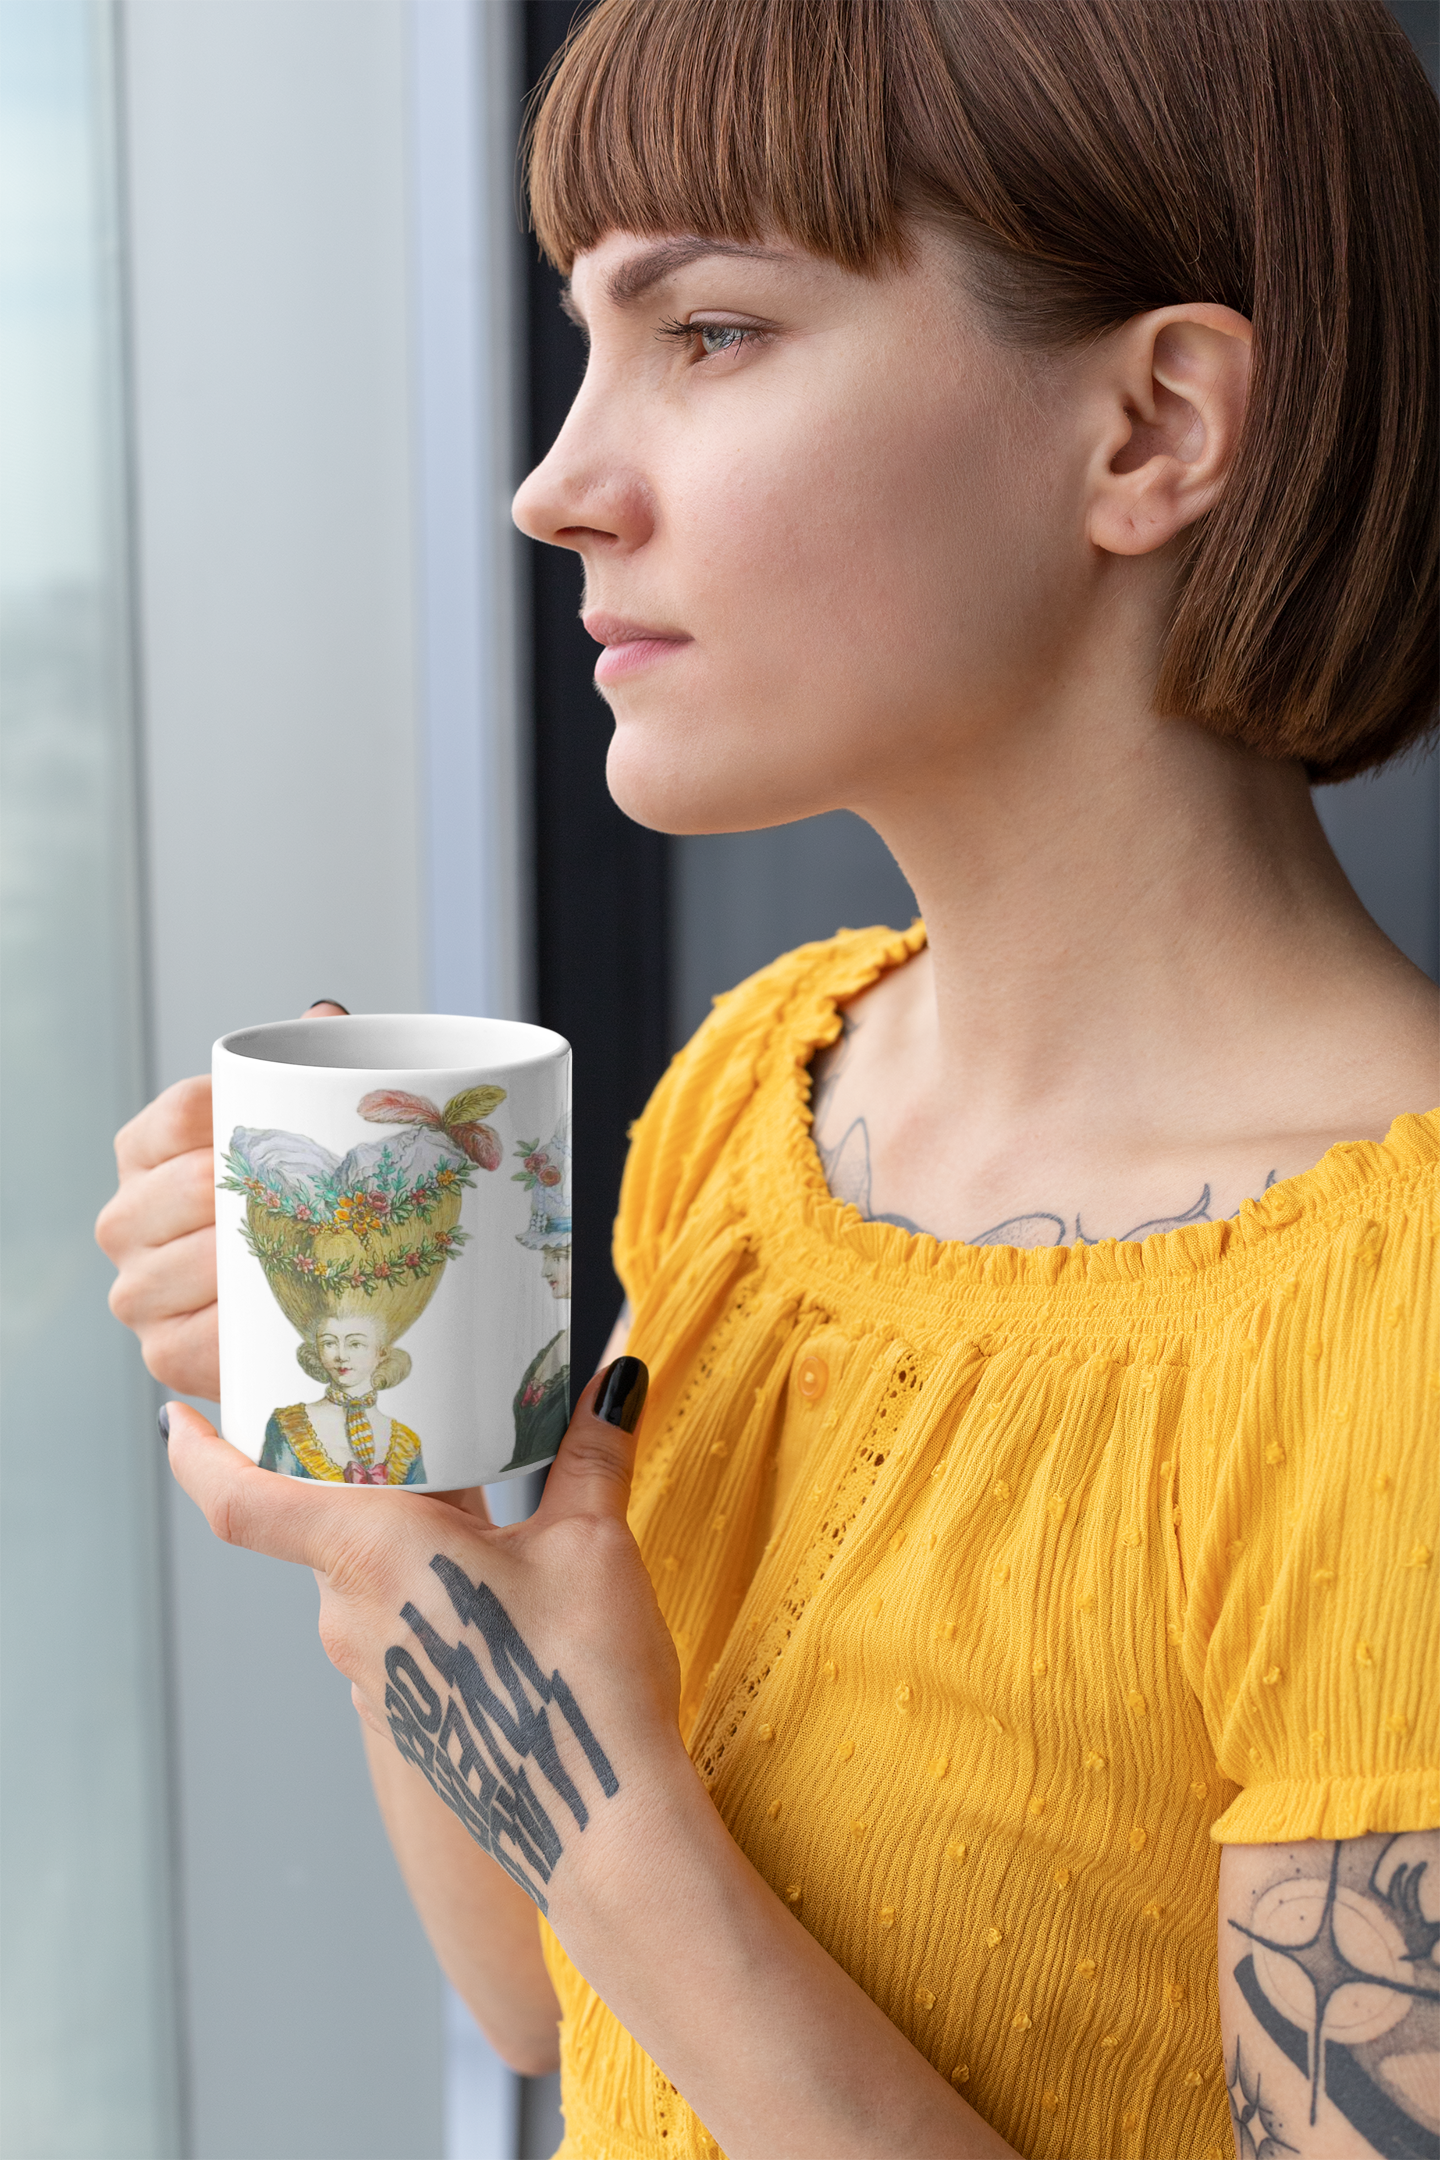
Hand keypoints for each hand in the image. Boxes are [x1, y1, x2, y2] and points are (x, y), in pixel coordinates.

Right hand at [96, 1001, 347, 1396]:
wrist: (283, 1320)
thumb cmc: (287, 1211)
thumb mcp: (291, 1137)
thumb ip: (302, 1075)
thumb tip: (325, 1015)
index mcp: (143, 1148)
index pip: (191, 1108)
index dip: (255, 1120)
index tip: (315, 1138)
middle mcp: (122, 1218)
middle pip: (199, 1183)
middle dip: (271, 1194)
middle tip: (338, 1202)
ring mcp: (134, 1289)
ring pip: (209, 1256)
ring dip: (272, 1259)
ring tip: (327, 1254)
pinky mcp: (161, 1351)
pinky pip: (215, 1330)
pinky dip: (259, 1323)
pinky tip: (292, 1313)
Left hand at [163, 1359, 684, 1916]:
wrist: (598, 1823)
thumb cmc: (578, 1679)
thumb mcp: (593, 1542)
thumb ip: (593, 1452)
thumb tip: (616, 1378)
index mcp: (370, 1551)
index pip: (241, 1499)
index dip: (198, 1455)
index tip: (178, 1419)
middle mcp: (348, 1614)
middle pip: (315, 1523)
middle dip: (353, 1474)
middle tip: (403, 1424)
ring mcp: (370, 1671)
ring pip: (359, 1575)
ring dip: (398, 1533)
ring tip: (472, 1501)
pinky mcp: (404, 1709)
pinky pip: (390, 1624)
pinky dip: (419, 1588)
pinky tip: (489, 1584)